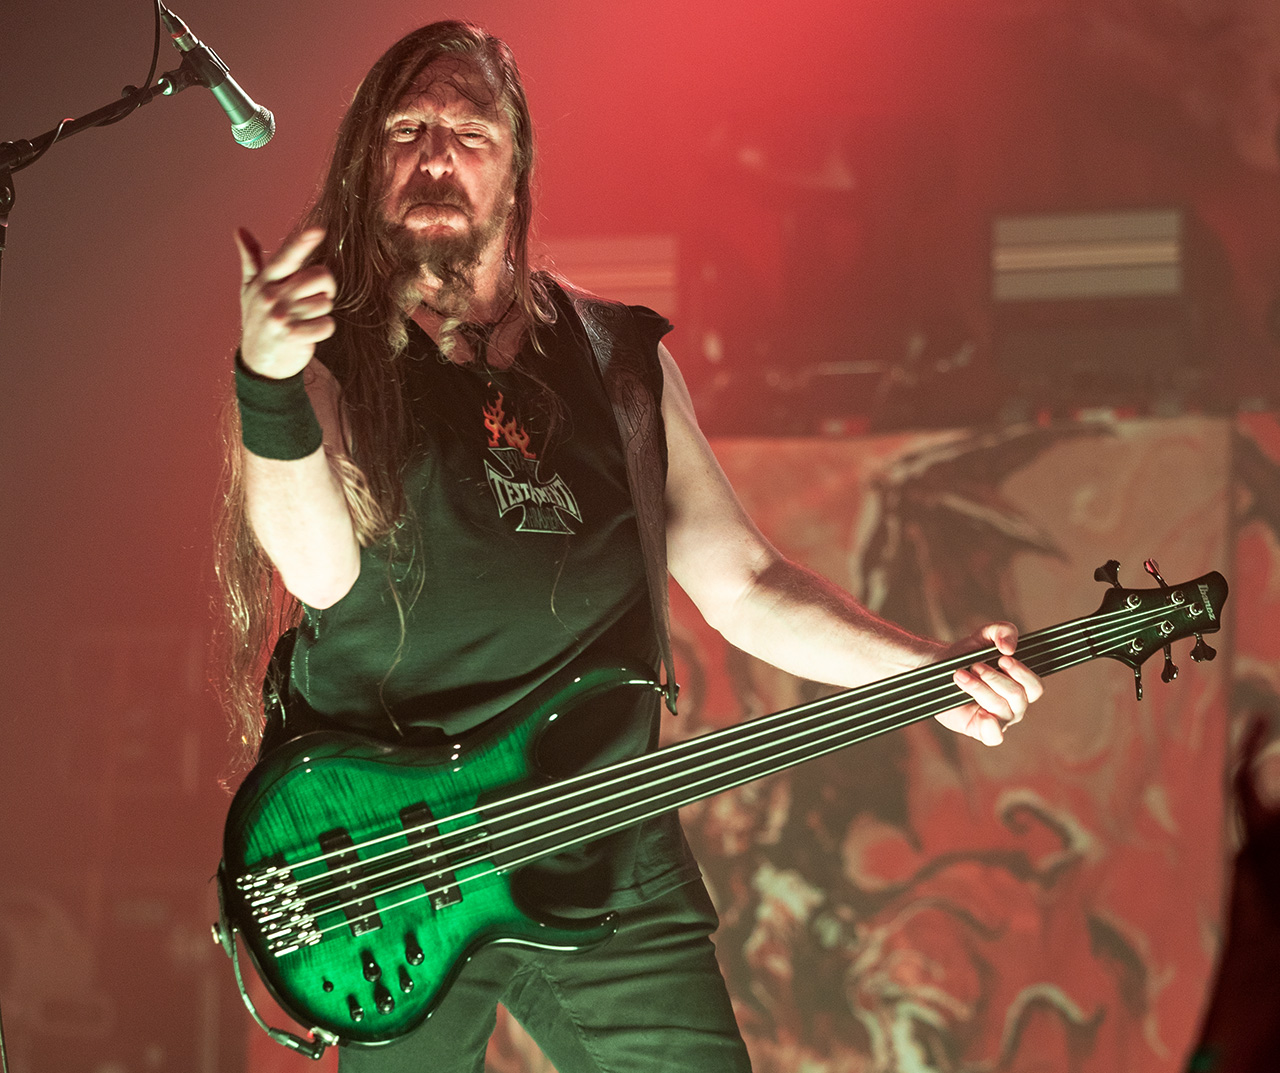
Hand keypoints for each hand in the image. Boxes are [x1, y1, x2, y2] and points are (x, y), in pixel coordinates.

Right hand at [235, 227, 336, 378]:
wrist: (259, 362)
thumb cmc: (259, 320)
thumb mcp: (251, 290)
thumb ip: (251, 260)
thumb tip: (239, 229)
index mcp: (264, 281)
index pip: (285, 257)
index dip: (303, 243)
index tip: (319, 230)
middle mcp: (271, 296)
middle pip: (319, 277)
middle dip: (325, 287)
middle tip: (313, 298)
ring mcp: (282, 317)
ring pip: (325, 302)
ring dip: (321, 313)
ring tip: (304, 319)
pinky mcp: (294, 336)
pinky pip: (327, 325)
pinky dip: (324, 329)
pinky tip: (310, 334)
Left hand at [933, 622, 1042, 745]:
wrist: (939, 666)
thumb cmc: (968, 654)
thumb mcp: (985, 634)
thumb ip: (1003, 630)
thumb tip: (1010, 648)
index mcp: (1021, 686)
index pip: (1035, 687)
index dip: (1021, 673)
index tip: (1003, 658)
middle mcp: (1014, 705)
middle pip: (1017, 696)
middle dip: (994, 678)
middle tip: (975, 666)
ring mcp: (998, 719)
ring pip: (1000, 709)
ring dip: (979, 689)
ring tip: (960, 675)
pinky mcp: (979, 728)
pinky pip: (994, 737)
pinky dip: (991, 728)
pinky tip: (981, 714)